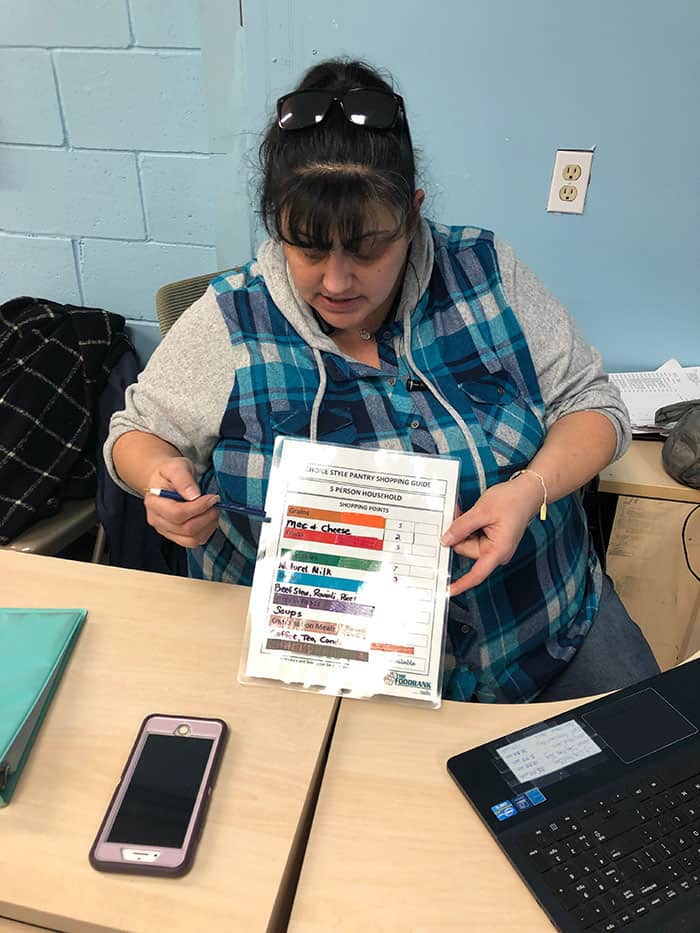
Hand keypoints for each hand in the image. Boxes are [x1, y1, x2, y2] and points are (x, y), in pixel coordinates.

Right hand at [143, 457, 219, 547]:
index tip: (213, 498)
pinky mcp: (175, 536)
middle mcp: (156, 520)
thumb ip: (184, 479)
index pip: (177, 513)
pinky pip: (194, 542)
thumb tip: (194, 495)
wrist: (163, 481)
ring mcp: (165, 530)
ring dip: (208, 526)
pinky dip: (206, 532)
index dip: (199, 507)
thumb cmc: (170, 473)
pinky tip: (208, 518)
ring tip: (213, 510)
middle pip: (186, 528)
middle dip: (207, 516)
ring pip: (192, 539)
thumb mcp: (177, 467)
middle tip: (216, 503)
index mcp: (154, 503)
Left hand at [441, 476, 542, 595]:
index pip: (477, 574)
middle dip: (459, 533)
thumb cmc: (512, 501)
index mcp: (498, 551)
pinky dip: (468, 527)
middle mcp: (496, 552)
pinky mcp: (490, 540)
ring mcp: (493, 546)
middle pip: (465, 550)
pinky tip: (471, 515)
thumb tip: (445, 540)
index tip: (448, 590)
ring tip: (468, 511)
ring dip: (463, 528)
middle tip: (458, 514)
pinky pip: (472, 537)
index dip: (462, 583)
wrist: (527, 492)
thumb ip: (462, 527)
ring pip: (466, 542)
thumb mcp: (482, 511)